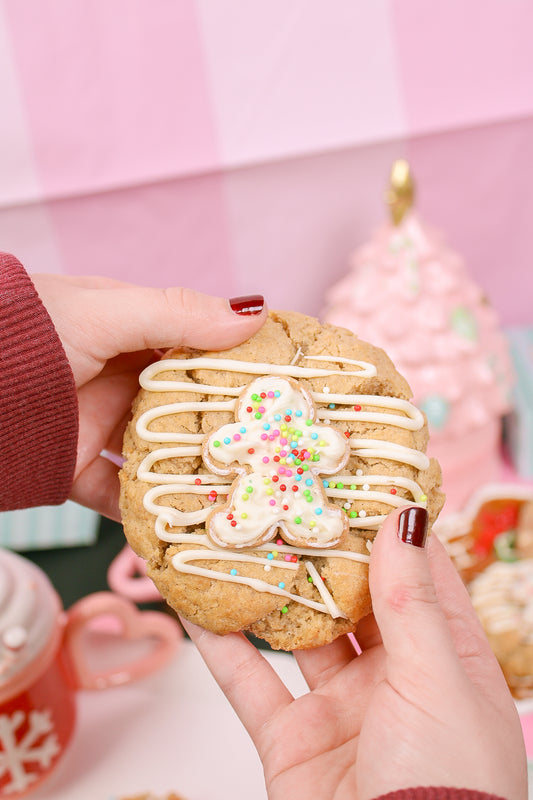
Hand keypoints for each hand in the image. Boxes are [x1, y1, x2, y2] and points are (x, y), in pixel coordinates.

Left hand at [32, 274, 266, 519]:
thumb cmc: (27, 334)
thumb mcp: (105, 312)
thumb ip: (178, 314)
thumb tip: (256, 312)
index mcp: (129, 330)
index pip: (198, 346)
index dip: (240, 363)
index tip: (285, 383)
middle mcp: (119, 378)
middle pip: (185, 407)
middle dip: (226, 427)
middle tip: (277, 448)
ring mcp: (98, 424)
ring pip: (158, 455)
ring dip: (192, 475)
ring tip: (242, 495)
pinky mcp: (74, 469)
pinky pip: (118, 497)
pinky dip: (144, 515)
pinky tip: (183, 526)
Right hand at [184, 507, 526, 799]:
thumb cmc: (449, 785)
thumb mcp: (437, 679)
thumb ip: (411, 598)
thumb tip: (405, 516)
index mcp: (443, 657)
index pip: (416, 572)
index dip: (387, 522)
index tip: (357, 473)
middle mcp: (392, 676)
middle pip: (349, 596)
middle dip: (317, 550)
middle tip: (285, 495)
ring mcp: (340, 708)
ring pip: (295, 634)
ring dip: (265, 591)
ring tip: (236, 535)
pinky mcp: (292, 741)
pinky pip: (250, 684)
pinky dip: (220, 648)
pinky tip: (193, 605)